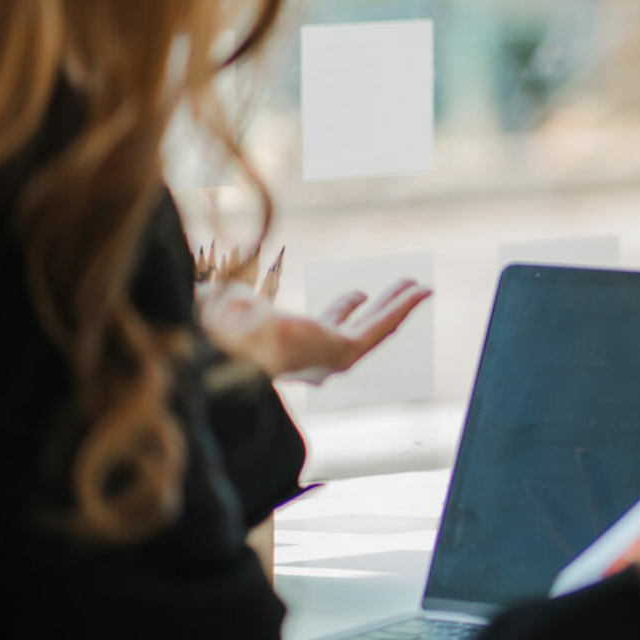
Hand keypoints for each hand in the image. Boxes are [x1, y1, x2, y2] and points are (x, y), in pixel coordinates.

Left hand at [198, 278, 431, 382]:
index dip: (345, 310)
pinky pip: (383, 326)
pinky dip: (404, 306)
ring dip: (398, 305)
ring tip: (417, 286)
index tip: (360, 295)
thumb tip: (218, 281)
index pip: (326, 326)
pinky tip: (422, 290)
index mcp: (289, 347)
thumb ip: (231, 291)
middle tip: (394, 290)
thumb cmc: (218, 330)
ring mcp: (331, 358)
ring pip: (376, 326)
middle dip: (376, 307)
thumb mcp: (228, 301)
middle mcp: (314, 358)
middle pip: (355, 325)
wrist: (226, 350)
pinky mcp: (346, 352)